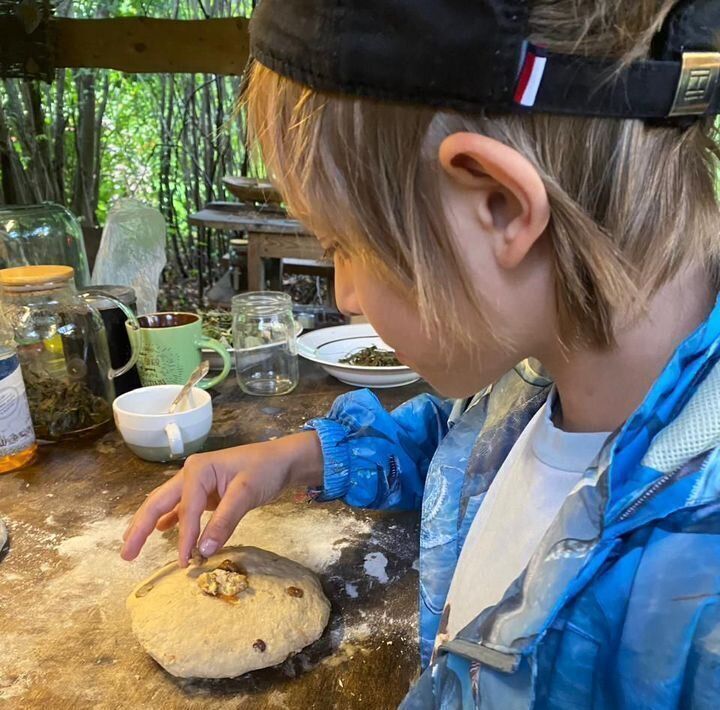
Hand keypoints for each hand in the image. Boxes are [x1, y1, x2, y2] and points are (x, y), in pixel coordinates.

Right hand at [120, 431, 322, 565]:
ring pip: (166, 505)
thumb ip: (224, 521)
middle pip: (158, 502)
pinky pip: (182, 508)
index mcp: (197, 470)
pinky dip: (172, 521)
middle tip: (125, 555)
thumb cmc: (265, 470)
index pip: (185, 510)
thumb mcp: (246, 493)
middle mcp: (190, 474)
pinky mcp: (206, 492)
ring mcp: (197, 483)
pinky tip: (163, 532)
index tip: (184, 562)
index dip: (184, 538)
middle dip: (139, 528)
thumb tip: (203, 550)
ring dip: (149, 524)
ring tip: (132, 546)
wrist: (283, 460)